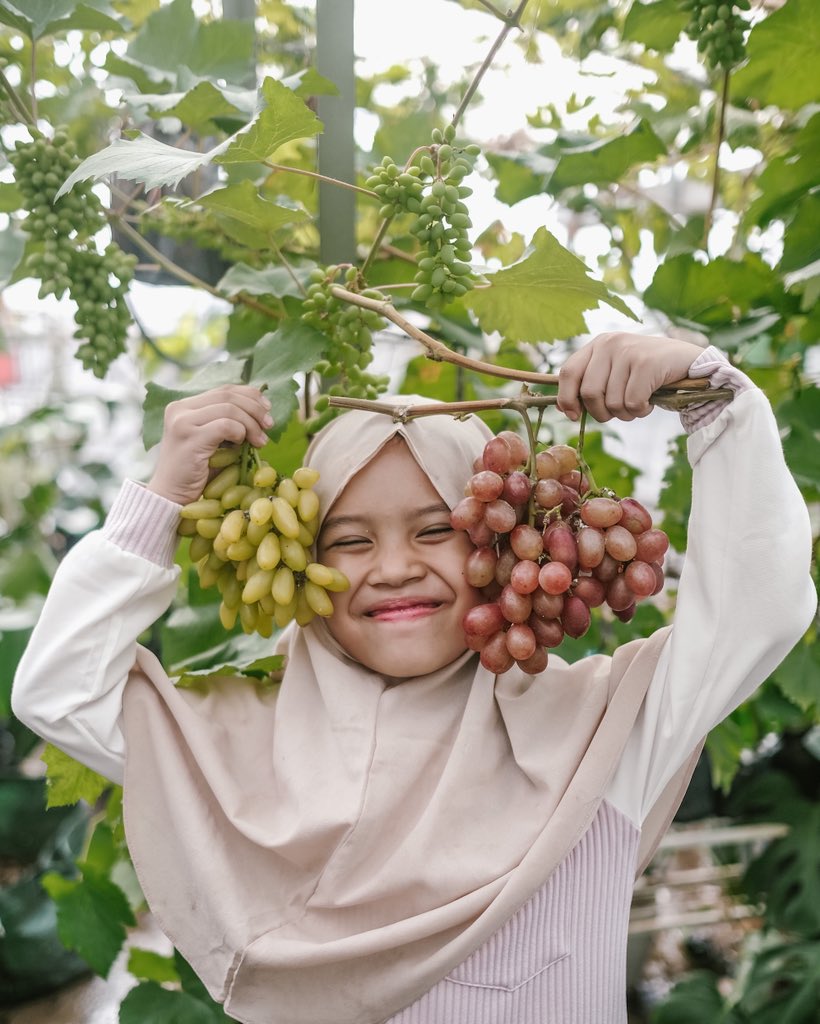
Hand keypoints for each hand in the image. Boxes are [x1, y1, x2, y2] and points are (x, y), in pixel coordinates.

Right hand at [146, 385, 271, 505]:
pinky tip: (242, 446)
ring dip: (251, 424)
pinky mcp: (189, 437)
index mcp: (185, 406)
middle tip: (269, 426)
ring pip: (229, 409)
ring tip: (260, 442)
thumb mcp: (214, 441)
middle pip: (228, 396)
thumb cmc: (196, 472)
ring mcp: (182, 421)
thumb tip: (262, 412)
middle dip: (255, 409)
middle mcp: (180, 409)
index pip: (224, 390)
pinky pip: (225, 426)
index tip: (267, 409)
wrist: (172, 496)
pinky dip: (240, 433)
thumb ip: (229, 423)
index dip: (250, 395)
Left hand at [556, 332, 704, 422]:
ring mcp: (628, 351)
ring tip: (639, 403)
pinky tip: (650, 401)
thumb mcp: (615, 373)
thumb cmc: (647, 373)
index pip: (568, 372)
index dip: (566, 398)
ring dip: (625, 414)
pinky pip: (632, 403)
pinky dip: (641, 410)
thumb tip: (562, 408)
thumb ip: (589, 384)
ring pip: (611, 402)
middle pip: (589, 393)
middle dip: (602, 413)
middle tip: (619, 412)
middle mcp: (609, 343)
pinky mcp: (646, 363)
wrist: (688, 363)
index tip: (574, 415)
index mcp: (598, 344)